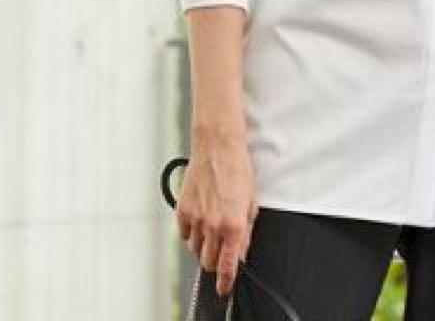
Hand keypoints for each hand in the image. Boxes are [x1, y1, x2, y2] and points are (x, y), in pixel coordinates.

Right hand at [175, 132, 258, 296]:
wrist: (218, 147)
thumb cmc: (238, 169)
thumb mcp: (251, 201)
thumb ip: (245, 230)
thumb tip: (240, 250)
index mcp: (234, 224)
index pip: (227, 266)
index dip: (226, 281)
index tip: (225, 287)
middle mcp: (214, 225)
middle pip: (208, 263)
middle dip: (215, 261)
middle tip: (220, 249)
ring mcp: (196, 219)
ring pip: (196, 249)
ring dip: (204, 244)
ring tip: (211, 225)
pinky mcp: (183, 210)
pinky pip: (184, 234)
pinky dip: (191, 232)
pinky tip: (200, 217)